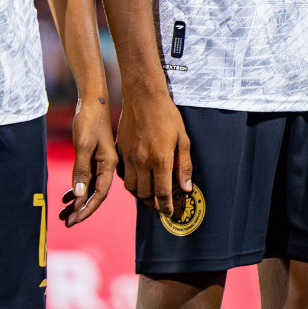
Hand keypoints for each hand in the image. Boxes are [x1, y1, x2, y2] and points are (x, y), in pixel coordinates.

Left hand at [60, 95, 116, 226]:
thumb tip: (80, 195)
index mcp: (108, 164)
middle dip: (81, 210)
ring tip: (63, 214)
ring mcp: (100, 163)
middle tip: (67, 223)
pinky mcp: (93, 158)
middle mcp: (106, 166)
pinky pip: (86, 179)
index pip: (100, 193)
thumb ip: (81, 170)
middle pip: (95, 194)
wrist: (92, 101)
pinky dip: (76, 190)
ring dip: (77, 202)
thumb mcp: (83, 146)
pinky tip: (66, 198)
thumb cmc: (89, 121)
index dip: (88, 208)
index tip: (75, 219)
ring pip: (89, 189)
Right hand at [115, 84, 190, 217]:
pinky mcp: (121, 150)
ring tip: (150, 197)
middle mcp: (142, 161)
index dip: (166, 207)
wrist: (143, 96)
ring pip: (131, 188)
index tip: (170, 212)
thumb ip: (184, 165)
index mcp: (160, 159)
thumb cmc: (167, 115)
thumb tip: (186, 188)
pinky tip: (139, 180)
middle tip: (160, 207)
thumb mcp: (183, 139)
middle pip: (145, 195)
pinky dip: (131, 183)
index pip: (162, 193)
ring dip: (141, 196)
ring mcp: (129, 156)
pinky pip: (123, 175)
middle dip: (154, 205)